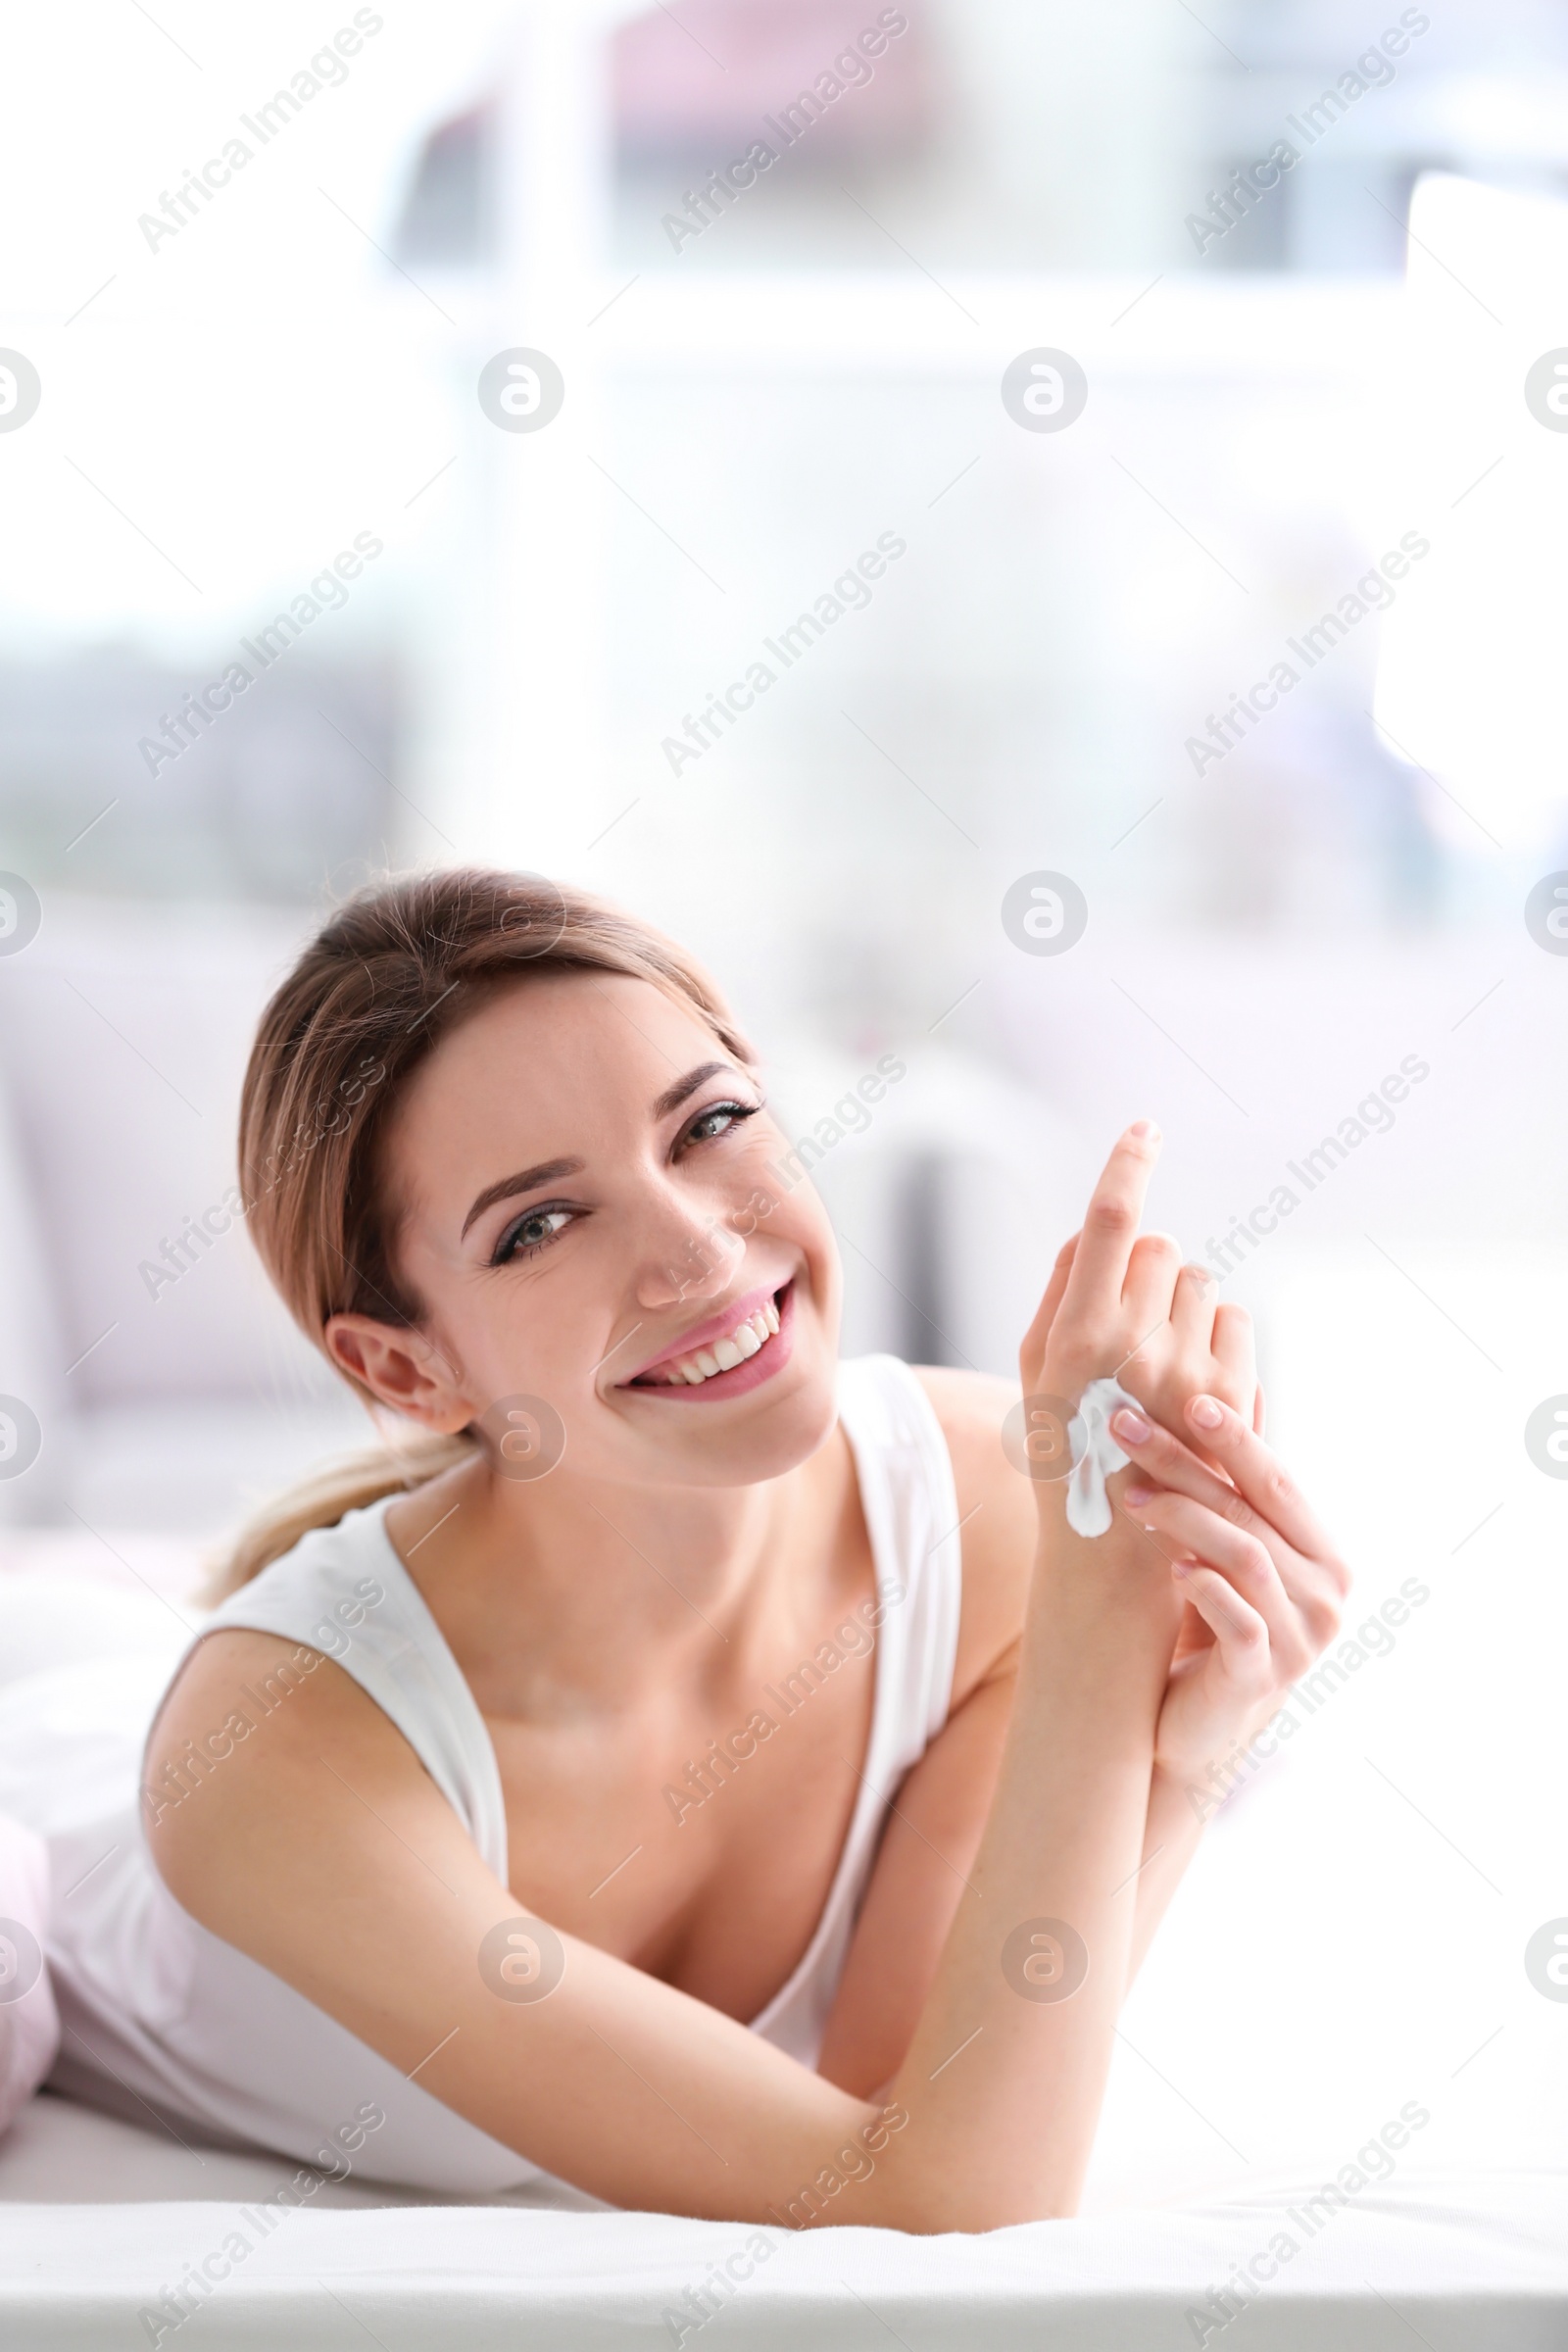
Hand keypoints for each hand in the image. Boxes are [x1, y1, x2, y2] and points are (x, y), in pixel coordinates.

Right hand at [1020, 1123, 1256, 1440]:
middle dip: (1149, 1270)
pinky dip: (1216, 1335)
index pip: (1111, 1221)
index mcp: (1073, 1336)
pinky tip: (1192, 1381)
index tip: (1146, 1128)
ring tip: (1160, 1365)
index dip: (1128, 1163)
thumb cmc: (1065, 1449)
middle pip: (1162, 1247)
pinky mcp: (1231, 1395)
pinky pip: (1234, 1318)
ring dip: (1183, 1305)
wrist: (1117, 1548)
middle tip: (1131, 1325)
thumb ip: (1062, 1291)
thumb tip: (1098, 1228)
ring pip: (1202, 1281)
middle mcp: (1132, 1348)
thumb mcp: (1035, 1371)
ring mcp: (1187, 1373)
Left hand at [1108, 1391, 1349, 1792]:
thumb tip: (1231, 1391)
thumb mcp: (1224, 1552)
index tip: (1187, 1397)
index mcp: (1322, 1553)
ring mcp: (1301, 1639)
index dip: (1235, 1436)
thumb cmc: (1209, 1625)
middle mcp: (1325, 1593)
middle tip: (1126, 1427)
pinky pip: (1240, 1621)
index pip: (1277, 1480)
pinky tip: (1171, 1566)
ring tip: (1129, 1497)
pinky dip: (1204, 1587)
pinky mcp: (1265, 1679)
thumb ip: (1235, 1488)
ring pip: (1245, 1557)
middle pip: (1253, 1510)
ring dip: (1183, 1518)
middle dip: (1187, 1461)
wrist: (1191, 1727)